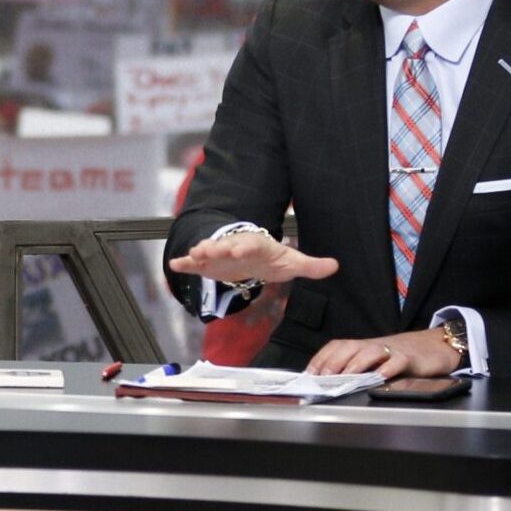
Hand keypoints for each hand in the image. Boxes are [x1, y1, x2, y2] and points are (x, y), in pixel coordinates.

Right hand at [167, 228, 338, 287]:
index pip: (250, 244)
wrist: (252, 256)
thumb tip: (335, 266)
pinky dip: (185, 263)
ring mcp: (220, 254)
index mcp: (256, 245)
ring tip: (191, 255)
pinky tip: (175, 264)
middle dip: (217, 247)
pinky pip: (195, 262)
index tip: (239, 249)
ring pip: (208, 251)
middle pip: (225, 245)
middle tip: (208, 249)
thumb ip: (310, 265)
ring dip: (199, 253)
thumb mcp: (292, 262)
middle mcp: (235, 246)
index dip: (244, 247)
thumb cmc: (271, 258)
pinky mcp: (209, 264)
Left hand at [305, 327, 462, 379]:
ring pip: (370, 352)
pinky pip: (397, 361)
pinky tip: (379, 377)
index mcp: (361, 346)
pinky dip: (387, 368)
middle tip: (323, 378)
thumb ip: (354, 369)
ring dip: (356, 364)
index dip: (320, 359)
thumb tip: (327, 384)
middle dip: (333, 362)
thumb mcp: (374, 361)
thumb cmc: (399, 356)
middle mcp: (373, 346)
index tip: (309, 374)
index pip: (335, 347)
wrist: (433, 346)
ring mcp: (391, 350)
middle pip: (349, 347)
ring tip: (347, 378)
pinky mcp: (409, 358)